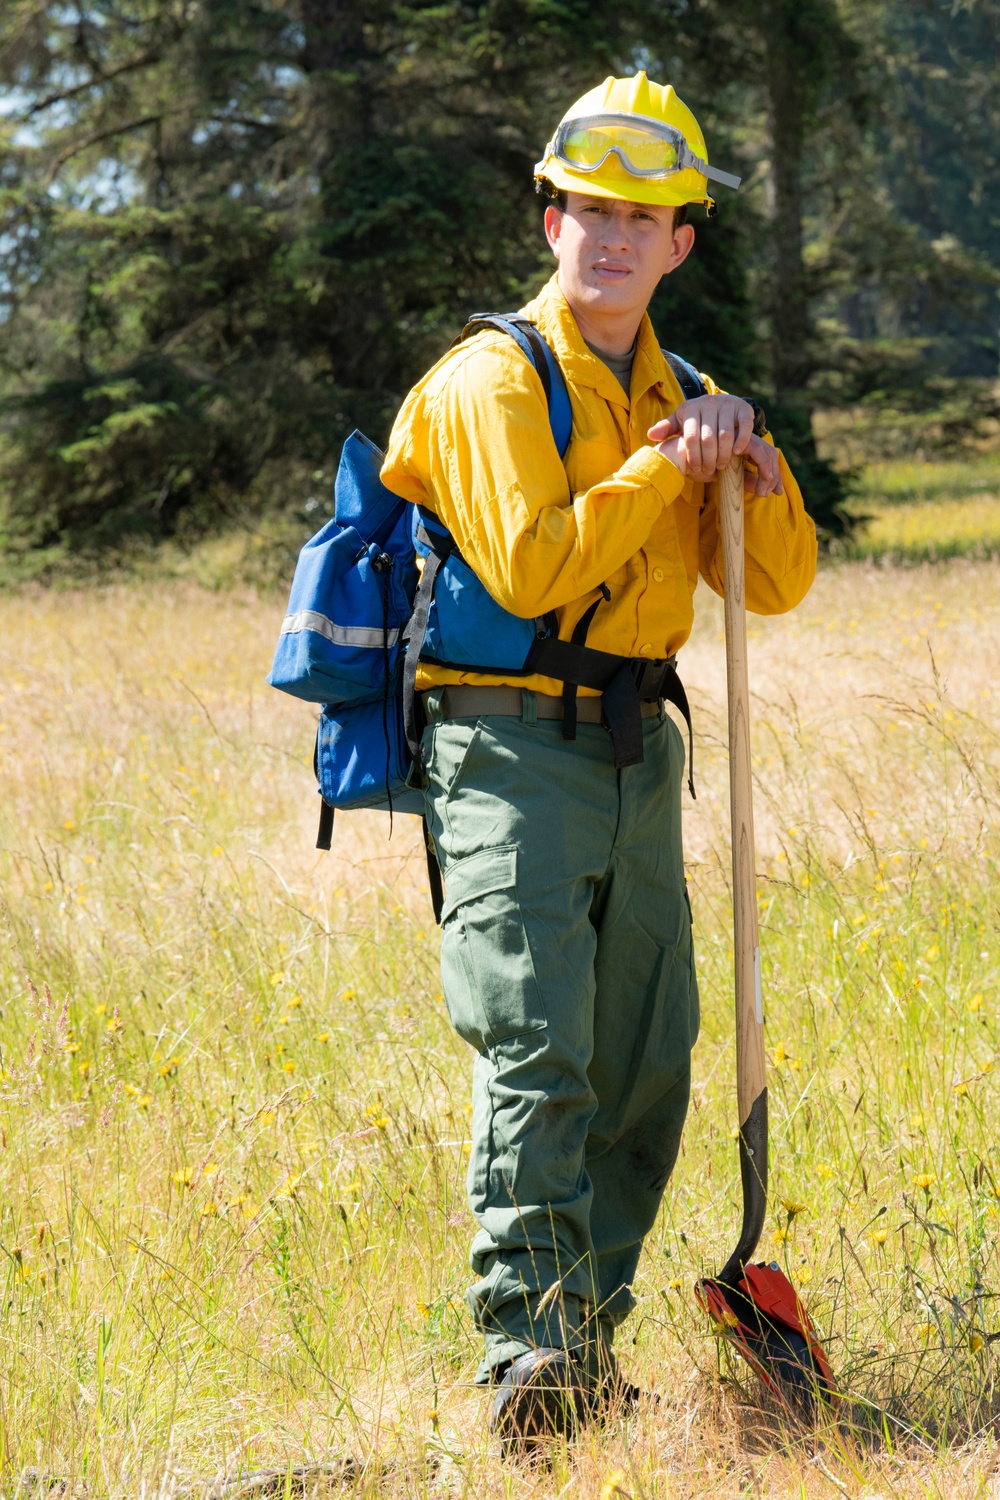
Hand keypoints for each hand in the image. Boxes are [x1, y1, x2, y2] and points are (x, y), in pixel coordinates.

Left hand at [647, 395, 783, 496]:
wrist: (719, 403)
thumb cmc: (696, 418)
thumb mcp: (680, 422)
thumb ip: (666, 429)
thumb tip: (651, 435)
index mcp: (691, 408)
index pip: (691, 437)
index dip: (693, 456)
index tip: (695, 470)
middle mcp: (709, 403)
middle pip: (708, 438)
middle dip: (708, 459)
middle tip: (709, 471)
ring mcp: (727, 404)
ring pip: (725, 434)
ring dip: (724, 454)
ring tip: (721, 466)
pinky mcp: (743, 407)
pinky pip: (744, 426)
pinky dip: (742, 440)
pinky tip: (737, 453)